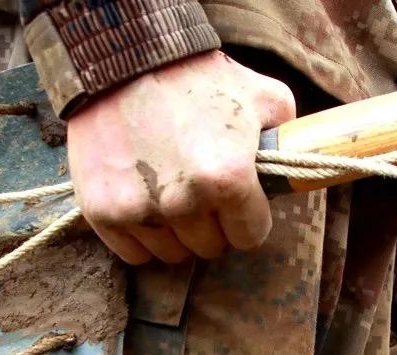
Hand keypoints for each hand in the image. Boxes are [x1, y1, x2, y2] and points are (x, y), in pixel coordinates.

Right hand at [66, 51, 295, 264]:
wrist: (124, 59)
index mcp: (227, 178)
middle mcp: (183, 201)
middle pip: (211, 247)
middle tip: (202, 190)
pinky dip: (142, 237)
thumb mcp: (262, 97)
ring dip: (178, 232)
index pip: (251, 236)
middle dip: (213, 224)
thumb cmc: (197, 78)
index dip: (249, 217)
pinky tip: (145, 203)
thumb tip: (294, 173)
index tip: (239, 200)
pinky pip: (134, 254)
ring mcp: (139, 209)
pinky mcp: (102, 211)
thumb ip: (285, 140)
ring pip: (173, 254)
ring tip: (171, 193)